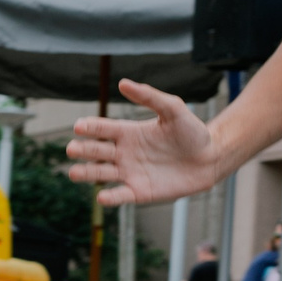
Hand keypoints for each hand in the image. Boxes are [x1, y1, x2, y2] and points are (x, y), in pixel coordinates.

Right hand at [66, 79, 222, 205]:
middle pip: (97, 151)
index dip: (90, 128)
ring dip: (87, 174)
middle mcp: (125, 152)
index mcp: (129, 132)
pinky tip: (101, 196)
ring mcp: (130, 172)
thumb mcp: (173, 109)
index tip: (79, 127)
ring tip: (73, 173)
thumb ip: (149, 96)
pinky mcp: (140, 191)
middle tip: (72, 149)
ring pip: (102, 173)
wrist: (210, 158)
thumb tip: (123, 83)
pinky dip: (110, 197)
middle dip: (83, 150)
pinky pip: (121, 196)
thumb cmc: (192, 131)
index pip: (103, 129)